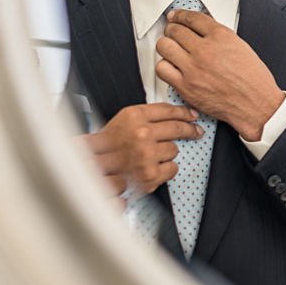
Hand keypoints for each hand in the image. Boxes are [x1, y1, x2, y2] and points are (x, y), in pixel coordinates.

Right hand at [80, 103, 202, 194]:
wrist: (90, 168)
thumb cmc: (106, 146)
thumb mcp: (123, 120)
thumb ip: (147, 116)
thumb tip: (175, 114)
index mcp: (134, 116)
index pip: (168, 110)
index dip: (184, 112)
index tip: (192, 115)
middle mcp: (141, 134)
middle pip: (177, 128)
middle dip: (189, 130)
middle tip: (195, 131)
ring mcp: (146, 155)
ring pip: (174, 150)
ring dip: (167, 152)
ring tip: (152, 155)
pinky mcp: (150, 174)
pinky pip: (172, 168)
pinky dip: (166, 169)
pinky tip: (153, 166)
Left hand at [155, 9, 285, 141]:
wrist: (256, 104)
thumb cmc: (253, 80)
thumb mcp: (241, 46)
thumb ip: (219, 36)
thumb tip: (200, 29)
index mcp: (221, 37)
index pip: (192, 17)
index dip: (180, 15)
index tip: (176, 16)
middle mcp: (205, 50)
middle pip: (175, 30)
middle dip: (172, 29)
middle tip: (172, 32)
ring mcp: (193, 68)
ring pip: (164, 46)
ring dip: (167, 46)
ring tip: (171, 48)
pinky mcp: (185, 86)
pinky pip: (162, 69)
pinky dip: (165, 66)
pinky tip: (172, 67)